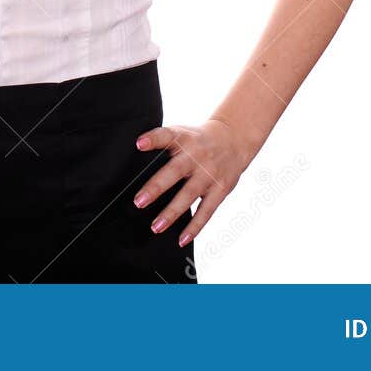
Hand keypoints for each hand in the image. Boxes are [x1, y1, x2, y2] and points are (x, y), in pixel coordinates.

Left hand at [130, 118, 260, 247]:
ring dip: (172, 213)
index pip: (167, 135)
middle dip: (156, 187)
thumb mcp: (181, 132)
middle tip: (139, 202)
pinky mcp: (220, 189)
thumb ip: (161, 142)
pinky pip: (206, 211)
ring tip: (156, 227)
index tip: (139, 144)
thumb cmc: (198, 140)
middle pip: (175, 171)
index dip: (153, 139)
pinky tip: (182, 239)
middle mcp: (196, 156)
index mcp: (183, 138)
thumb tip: (136, 152)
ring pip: (189, 195)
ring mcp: (209, 174)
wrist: (234, 140)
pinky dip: (194, 227)